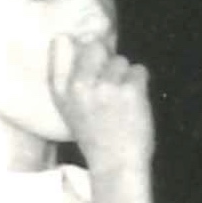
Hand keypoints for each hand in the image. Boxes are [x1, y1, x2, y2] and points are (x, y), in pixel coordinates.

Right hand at [50, 32, 155, 202]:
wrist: (116, 164)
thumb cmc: (96, 136)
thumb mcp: (68, 106)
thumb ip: (69, 75)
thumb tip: (78, 37)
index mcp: (60, 87)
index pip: (61, 43)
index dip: (80, 42)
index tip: (88, 50)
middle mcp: (80, 84)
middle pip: (96, 46)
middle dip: (107, 59)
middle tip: (111, 81)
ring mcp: (106, 86)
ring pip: (121, 60)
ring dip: (125, 75)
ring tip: (122, 98)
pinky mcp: (130, 91)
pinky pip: (139, 70)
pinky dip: (141, 82)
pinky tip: (135, 100)